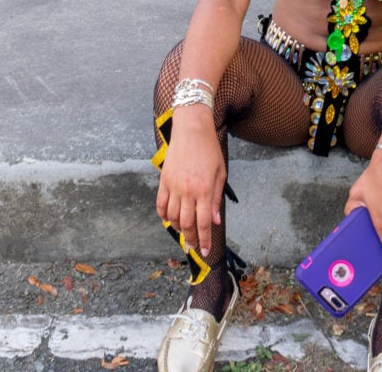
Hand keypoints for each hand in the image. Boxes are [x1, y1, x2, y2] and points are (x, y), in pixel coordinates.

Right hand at [155, 113, 224, 257]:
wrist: (192, 130)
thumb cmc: (209, 150)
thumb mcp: (221, 174)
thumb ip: (216, 199)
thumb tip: (215, 220)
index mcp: (205, 190)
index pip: (204, 223)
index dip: (205, 240)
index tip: (205, 251)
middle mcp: (188, 191)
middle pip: (186, 224)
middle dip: (191, 239)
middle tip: (195, 246)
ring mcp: (174, 186)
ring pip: (172, 217)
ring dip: (177, 229)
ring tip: (184, 233)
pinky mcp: (164, 180)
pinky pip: (161, 204)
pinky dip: (163, 216)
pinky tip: (169, 220)